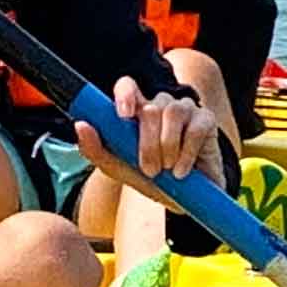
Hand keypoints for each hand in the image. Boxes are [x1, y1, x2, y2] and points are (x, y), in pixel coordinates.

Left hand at [72, 74, 212, 188]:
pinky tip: (181, 171)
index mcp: (137, 112)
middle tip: (149, 170)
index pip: (128, 86)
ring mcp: (185, 110)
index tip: (123, 115)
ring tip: (167, 170)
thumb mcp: (120, 169)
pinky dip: (187, 153)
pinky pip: (195, 128)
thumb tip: (80, 125)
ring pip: (172, 113)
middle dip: (147, 143)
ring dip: (167, 146)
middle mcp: (160, 105)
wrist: (186, 199)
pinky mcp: (206, 120)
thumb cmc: (152, 179)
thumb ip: (96, 150)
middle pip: (149, 108)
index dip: (125, 94)